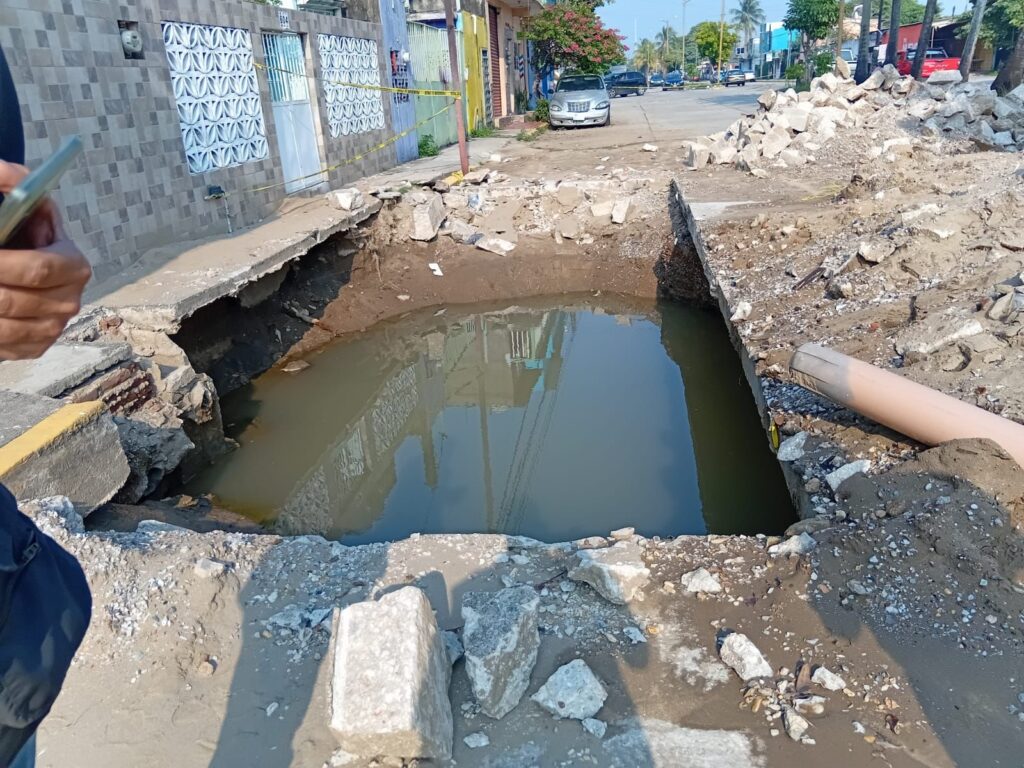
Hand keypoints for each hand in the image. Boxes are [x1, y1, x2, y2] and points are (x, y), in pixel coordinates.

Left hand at [0, 161, 90, 359]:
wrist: (15, 266)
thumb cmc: (14, 233)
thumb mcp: (17, 203)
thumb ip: (12, 182)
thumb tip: (17, 177)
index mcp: (73, 265)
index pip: (39, 270)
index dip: (4, 265)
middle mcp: (69, 300)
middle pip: (14, 301)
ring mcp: (53, 328)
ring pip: (4, 326)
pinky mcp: (35, 348)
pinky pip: (4, 346)